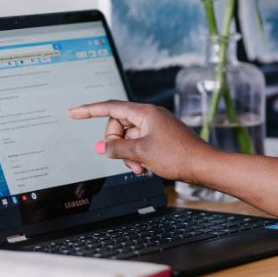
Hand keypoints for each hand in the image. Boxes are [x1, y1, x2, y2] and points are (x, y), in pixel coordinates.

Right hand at [68, 100, 215, 181]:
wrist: (204, 166)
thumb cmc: (178, 156)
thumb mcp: (140, 153)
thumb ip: (116, 148)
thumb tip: (101, 146)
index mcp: (145, 112)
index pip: (110, 107)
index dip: (89, 110)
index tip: (73, 112)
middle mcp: (150, 116)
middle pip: (118, 125)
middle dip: (116, 145)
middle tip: (126, 160)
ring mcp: (156, 127)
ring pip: (128, 138)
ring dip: (128, 156)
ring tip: (140, 168)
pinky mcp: (160, 138)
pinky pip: (139, 144)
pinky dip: (138, 157)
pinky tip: (146, 168)